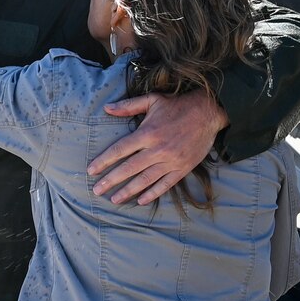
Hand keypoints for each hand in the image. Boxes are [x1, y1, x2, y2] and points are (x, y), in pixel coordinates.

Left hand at [87, 88, 226, 203]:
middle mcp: (158, 149)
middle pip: (129, 168)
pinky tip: (141, 200)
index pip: (120, 150)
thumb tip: (106, 108)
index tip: (91, 170)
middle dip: (111, 180)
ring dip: (128, 191)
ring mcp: (171, 160)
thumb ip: (128, 106)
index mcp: (148, 133)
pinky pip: (165, 184)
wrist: (209, 112)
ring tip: (114, 199)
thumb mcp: (152, 100)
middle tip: (96, 190)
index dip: (104, 161)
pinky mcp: (182, 168)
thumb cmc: (178, 105)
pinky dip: (153, 193)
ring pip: (145, 180)